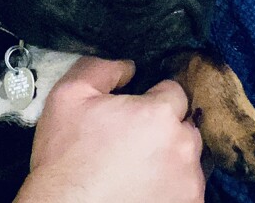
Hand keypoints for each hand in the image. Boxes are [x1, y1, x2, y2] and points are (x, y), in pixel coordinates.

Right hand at [17, 57, 205, 202]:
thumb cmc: (66, 159)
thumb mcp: (68, 97)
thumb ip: (101, 68)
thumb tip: (127, 66)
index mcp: (159, 114)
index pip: (173, 92)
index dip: (151, 99)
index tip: (133, 116)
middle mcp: (182, 146)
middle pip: (185, 125)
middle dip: (165, 129)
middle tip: (132, 143)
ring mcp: (189, 181)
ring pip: (189, 158)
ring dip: (171, 158)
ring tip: (137, 169)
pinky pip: (188, 188)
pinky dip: (172, 187)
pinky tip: (144, 189)